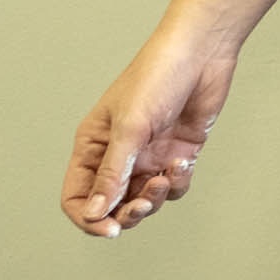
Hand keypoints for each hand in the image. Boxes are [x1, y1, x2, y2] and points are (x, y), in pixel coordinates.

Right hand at [62, 33, 234, 237]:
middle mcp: (119, 154)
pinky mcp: (178, 152)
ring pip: (145, 199)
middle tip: (142, 206)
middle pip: (112, 205)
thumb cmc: (157, 76)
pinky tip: (183, 160)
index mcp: (93, 146)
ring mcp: (150, 154)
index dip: (88, 218)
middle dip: (127, 214)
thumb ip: (114, 172)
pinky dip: (179, 181)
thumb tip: (95, 213)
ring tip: (165, 179)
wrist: (202, 51)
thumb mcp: (130, 127)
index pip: (78, 196)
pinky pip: (174, 185)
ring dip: (155, 198)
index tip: (108, 228)